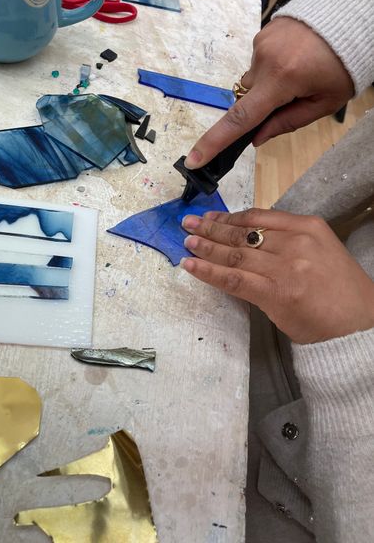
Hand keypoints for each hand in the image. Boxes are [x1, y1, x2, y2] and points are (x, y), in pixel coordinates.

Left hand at [180, 208, 373, 343]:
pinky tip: (191, 266)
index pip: (257, 217)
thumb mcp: (320, 251)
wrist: (361, 325)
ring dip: (205, 247)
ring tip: (186, 242)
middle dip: (211, 227)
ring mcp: (285, 267)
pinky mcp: (275, 293)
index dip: (228, 217)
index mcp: (307, 227)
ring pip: (234, 254)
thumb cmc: (341, 291)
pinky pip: (233, 279)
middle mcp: (295, 242)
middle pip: (242, 232)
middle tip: (188, 224)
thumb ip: (288, 242)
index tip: (210, 216)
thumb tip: (248, 240)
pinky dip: (208, 272)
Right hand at [185, 17, 354, 168]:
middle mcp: (264, 60)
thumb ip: (287, 123)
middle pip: (248, 96)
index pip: (241, 118)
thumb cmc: (344, 65)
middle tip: (295, 92)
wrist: (351, 16)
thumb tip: (256, 138)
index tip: (193, 159)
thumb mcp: (323, 102)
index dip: (215, 141)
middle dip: (263, 102)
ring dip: (269, 82)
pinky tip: (294, 56)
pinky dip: (272, 65)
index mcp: (283, 80)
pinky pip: (259, 59)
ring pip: (254, 78)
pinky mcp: (262, 32)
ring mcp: (261, 42)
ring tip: (299, 69)